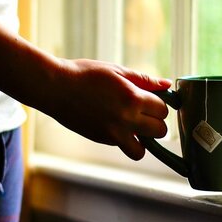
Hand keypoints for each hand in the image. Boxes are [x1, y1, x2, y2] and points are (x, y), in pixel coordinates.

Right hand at [46, 59, 170, 159]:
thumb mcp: (117, 71)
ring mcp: (113, 133)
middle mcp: (126, 119)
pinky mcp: (102, 140)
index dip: (159, 104)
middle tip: (143, 112)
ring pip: (142, 150)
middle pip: (160, 131)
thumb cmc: (85, 74)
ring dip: (142, 139)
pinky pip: (123, 147)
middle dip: (155, 122)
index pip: (163, 110)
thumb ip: (144, 80)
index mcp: (132, 98)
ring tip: (133, 126)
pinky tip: (114, 123)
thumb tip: (166, 85)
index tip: (151, 100)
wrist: (56, 87)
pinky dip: (124, 140)